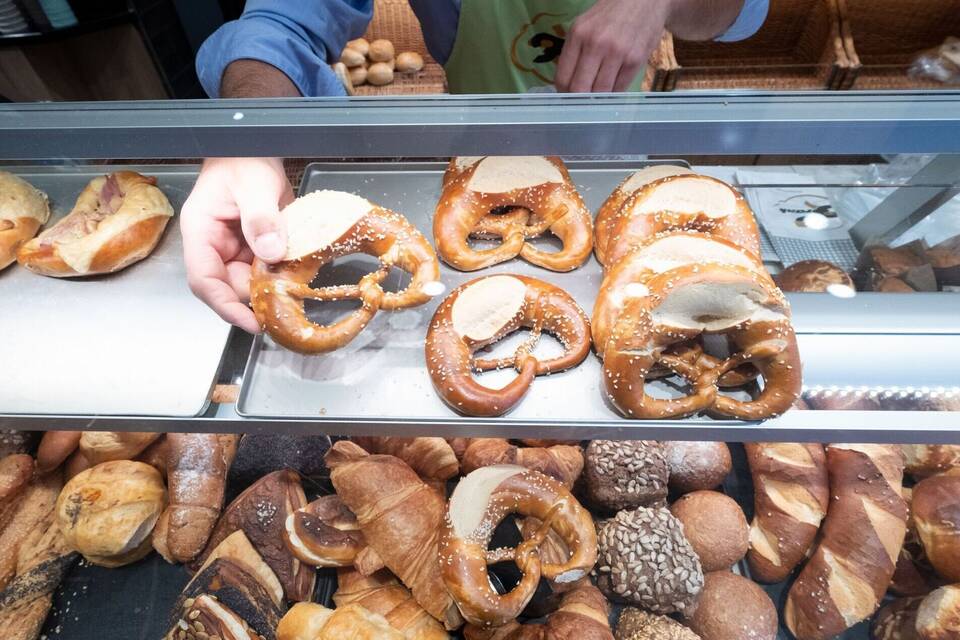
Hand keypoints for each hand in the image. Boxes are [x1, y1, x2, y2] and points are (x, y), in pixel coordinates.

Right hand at [180, 157, 293, 332]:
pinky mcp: (255, 246)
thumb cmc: (244, 158)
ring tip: (294, 294)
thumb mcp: (254, 185)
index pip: (204, 280)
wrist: (256, 146)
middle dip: (254, 299)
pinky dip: (280, 276)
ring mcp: (234, 247)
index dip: (225, 306)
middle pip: (229, 287)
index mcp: (201, 232)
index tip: (251, 322)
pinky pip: (264, 269)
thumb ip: (261, 218)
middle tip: (285, 307)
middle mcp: (214, 245)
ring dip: (270, 288)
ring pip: (248, 281)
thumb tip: (272, 252)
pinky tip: (297, 277)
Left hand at [555, 0, 670, 92]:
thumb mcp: (584, 26)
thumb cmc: (611, 14)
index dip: (564, 93)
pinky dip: (614, 92)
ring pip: (600, 93)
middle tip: (583, 99)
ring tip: (599, 91)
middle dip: (580, 100)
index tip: (568, 96)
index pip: (563, 78)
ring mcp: (617, 53)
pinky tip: (614, 84)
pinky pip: (619, 89)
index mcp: (578, 34)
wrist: (644, 0)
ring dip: (598, 97)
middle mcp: (595, 44)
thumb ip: (574, 52)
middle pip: (580, 89)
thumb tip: (567, 84)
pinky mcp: (635, 60)